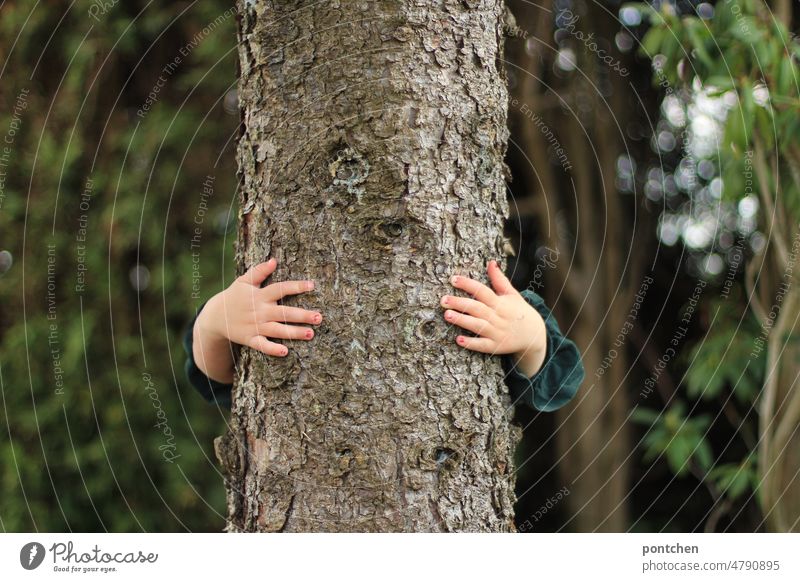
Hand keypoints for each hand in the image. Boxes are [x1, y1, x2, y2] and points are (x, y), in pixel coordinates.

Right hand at [193, 258, 321, 382]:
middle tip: (319, 317)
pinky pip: (262, 345)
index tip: (312, 285)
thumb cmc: (234, 296)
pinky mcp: (250, 339)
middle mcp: (260, 311)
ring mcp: (255, 326)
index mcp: (260, 295)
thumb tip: (274, 260)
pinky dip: (272, 349)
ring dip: (294, 332)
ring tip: (311, 334)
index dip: (296, 286)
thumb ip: (259, 271)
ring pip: (277, 330)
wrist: (215, 317)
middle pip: (284, 312)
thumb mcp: (244, 281)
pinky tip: (285, 351)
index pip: (280, 288)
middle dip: (302, 315)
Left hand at [440, 260, 546, 376]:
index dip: (468, 284)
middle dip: (460, 303)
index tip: (453, 279)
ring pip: (478, 326)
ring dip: (462, 320)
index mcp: (501, 303)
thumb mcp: (512, 294)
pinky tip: (459, 340)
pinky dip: (471, 343)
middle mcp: (498, 317)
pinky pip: (483, 345)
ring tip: (447, 315)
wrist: (534, 335)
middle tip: (443, 300)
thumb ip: (499, 280)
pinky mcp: (496, 346)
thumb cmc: (519, 311)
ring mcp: (497, 332)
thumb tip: (491, 263)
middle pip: (477, 308)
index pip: (482, 291)